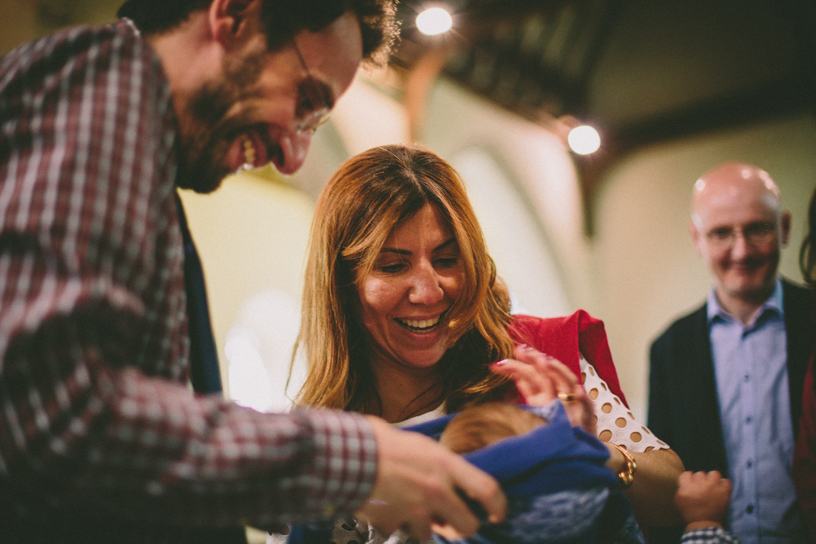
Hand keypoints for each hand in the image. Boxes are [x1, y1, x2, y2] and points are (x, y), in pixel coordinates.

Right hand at [356, 416, 505, 540]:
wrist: (348, 453)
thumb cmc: (382, 442)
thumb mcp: (420, 445)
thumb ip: (439, 464)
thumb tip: (452, 477)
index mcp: (445, 465)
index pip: (487, 489)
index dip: (498, 506)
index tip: (497, 515)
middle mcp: (436, 490)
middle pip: (467, 525)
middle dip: (461, 528)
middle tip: (452, 522)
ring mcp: (415, 510)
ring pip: (431, 534)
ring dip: (422, 527)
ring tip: (407, 510)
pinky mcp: (394, 523)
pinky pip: (400, 533)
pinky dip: (395, 527)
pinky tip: (385, 511)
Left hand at [490, 345, 594, 434]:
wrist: (578, 449)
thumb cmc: (557, 427)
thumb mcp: (538, 405)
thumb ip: (527, 388)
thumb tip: (507, 369)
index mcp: (547, 392)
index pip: (534, 373)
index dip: (523, 362)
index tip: (508, 356)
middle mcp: (560, 395)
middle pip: (548, 373)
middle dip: (535, 360)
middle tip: (521, 350)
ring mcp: (573, 406)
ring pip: (566, 384)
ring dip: (557, 371)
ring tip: (544, 361)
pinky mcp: (585, 421)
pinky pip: (586, 409)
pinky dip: (583, 399)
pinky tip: (578, 392)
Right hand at [675, 471, 730, 528]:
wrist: (703, 524)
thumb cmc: (690, 513)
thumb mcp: (678, 500)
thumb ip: (681, 487)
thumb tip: (686, 480)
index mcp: (687, 487)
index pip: (687, 474)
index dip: (689, 478)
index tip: (691, 483)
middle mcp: (699, 485)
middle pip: (700, 473)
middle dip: (701, 480)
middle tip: (702, 488)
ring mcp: (713, 488)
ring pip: (714, 474)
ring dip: (713, 479)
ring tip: (712, 486)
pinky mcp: (724, 493)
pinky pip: (726, 481)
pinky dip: (724, 484)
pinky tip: (721, 489)